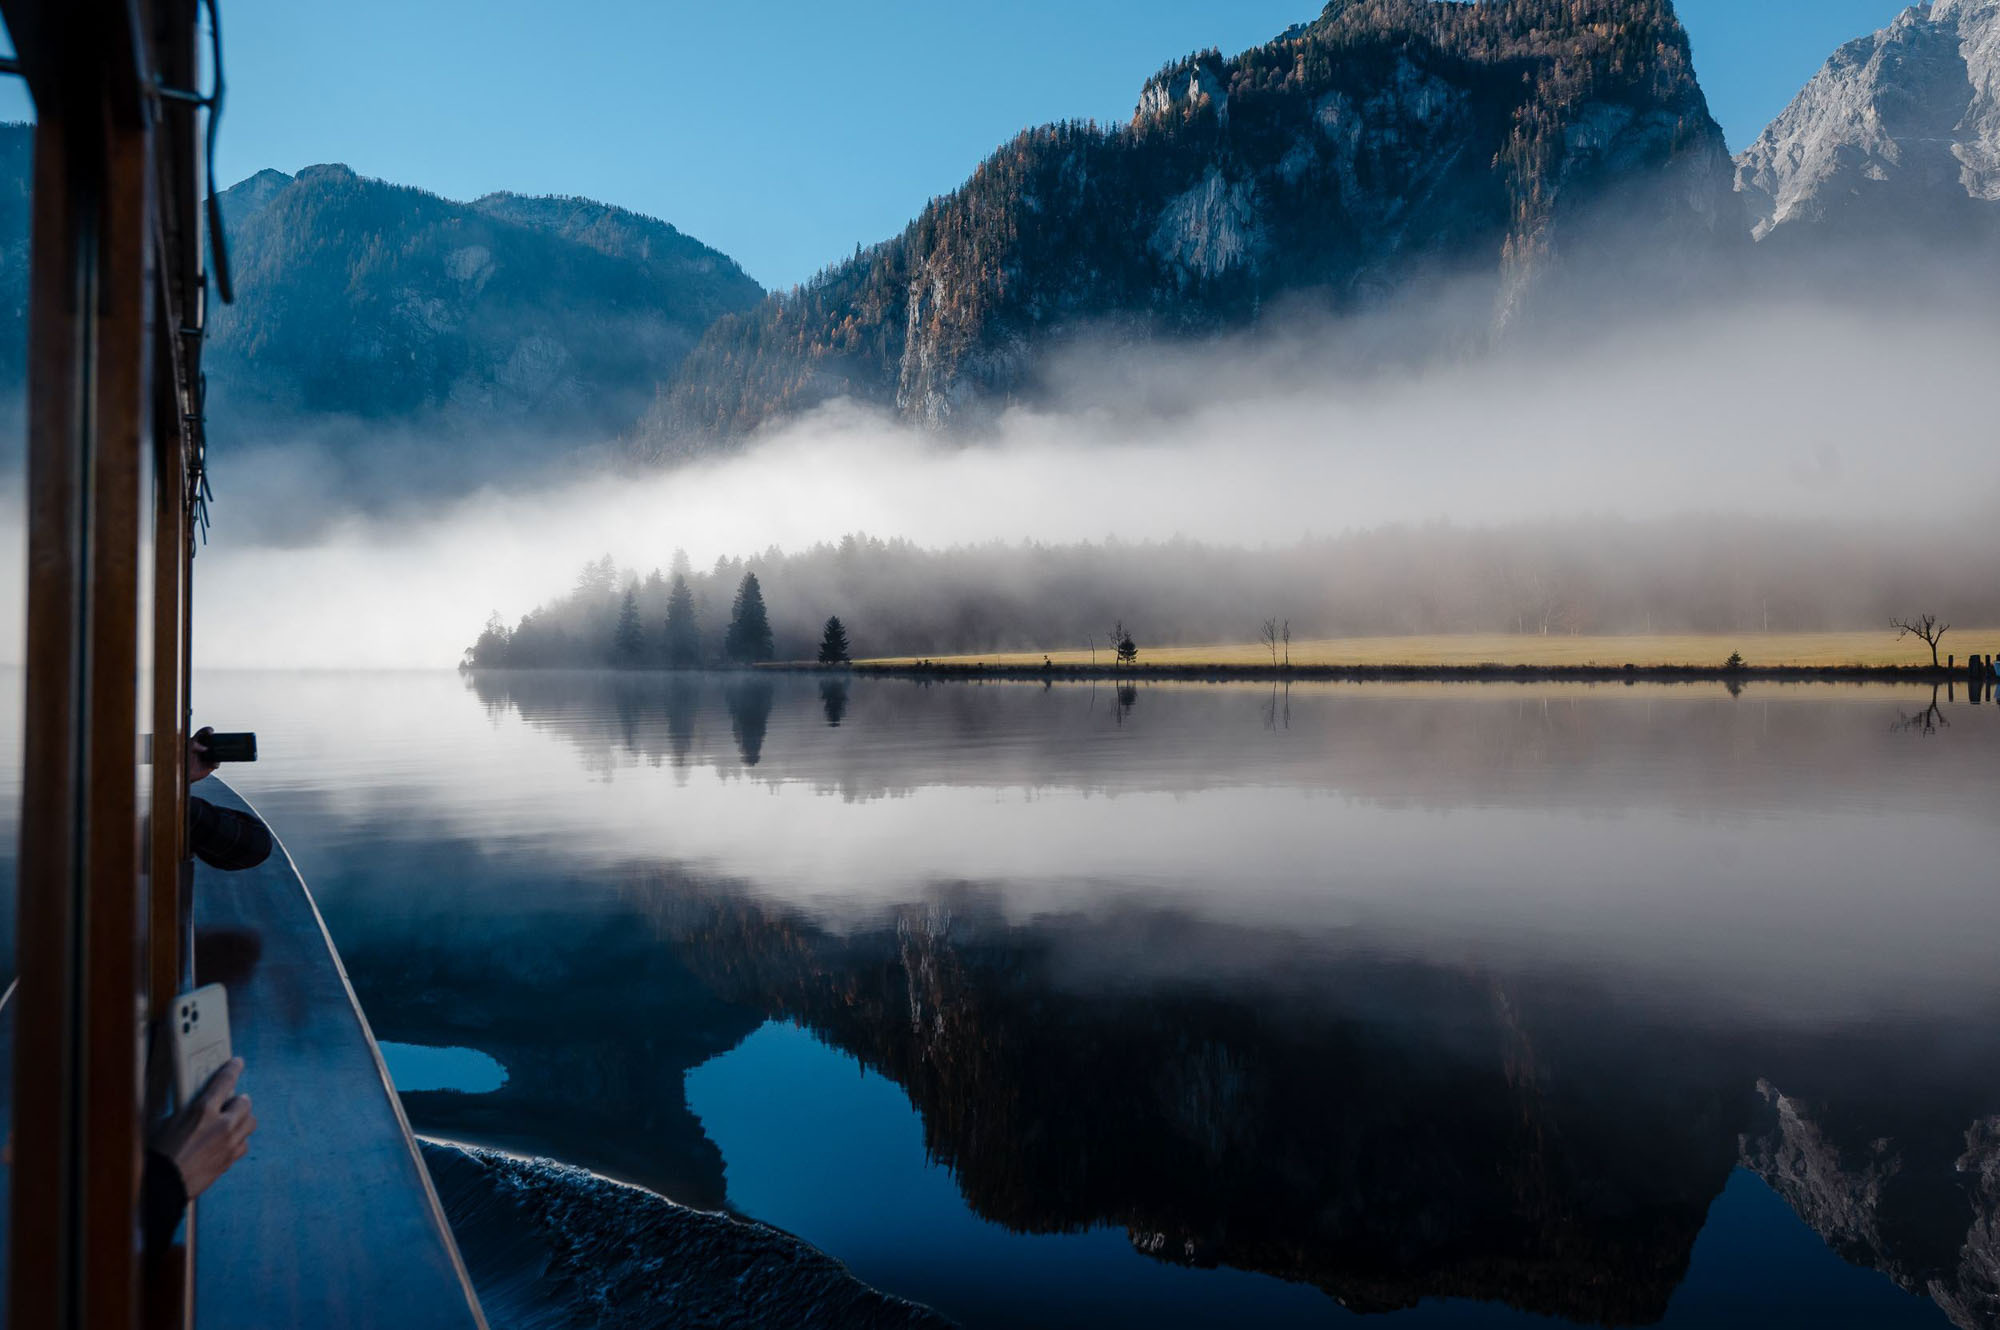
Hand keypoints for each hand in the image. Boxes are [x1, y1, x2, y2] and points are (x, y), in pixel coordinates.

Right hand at [152, 1057, 254, 1198]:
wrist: (162, 1185)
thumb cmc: (158, 1152)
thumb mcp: (167, 1122)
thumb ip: (187, 1110)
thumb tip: (195, 1105)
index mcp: (203, 1110)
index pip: (225, 1081)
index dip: (233, 1069)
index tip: (238, 1063)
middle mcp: (222, 1125)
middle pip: (245, 1102)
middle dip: (238, 1100)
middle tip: (230, 1101)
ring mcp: (228, 1144)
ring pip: (250, 1122)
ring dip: (243, 1118)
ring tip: (231, 1120)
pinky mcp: (229, 1160)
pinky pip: (244, 1144)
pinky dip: (239, 1139)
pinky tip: (228, 1141)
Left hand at [188, 728, 216, 784]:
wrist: (183, 774)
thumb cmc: (182, 759)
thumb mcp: (186, 749)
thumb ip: (194, 745)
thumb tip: (206, 748)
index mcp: (197, 741)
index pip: (203, 733)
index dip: (208, 730)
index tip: (210, 732)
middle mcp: (204, 747)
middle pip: (213, 741)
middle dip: (217, 740)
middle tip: (216, 741)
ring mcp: (208, 756)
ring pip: (217, 751)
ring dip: (219, 752)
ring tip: (215, 754)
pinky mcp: (211, 764)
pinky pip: (217, 762)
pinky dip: (216, 763)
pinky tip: (213, 764)